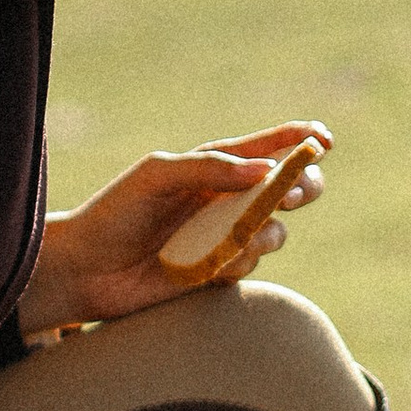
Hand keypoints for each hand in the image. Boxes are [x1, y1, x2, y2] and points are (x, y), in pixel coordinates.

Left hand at [16, 122, 329, 337]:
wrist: (86, 270)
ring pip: (274, 231)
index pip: (265, 147)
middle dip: (303, 186)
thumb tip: (266, 171)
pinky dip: (238, 261)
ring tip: (239, 236)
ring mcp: (224, 236)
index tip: (324, 140)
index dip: (299, 140)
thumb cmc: (115, 213)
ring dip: (266, 231)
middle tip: (293, 193)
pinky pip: (249, 264)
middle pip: (288, 187)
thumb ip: (209, 167)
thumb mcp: (156, 176)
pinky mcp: (218, 271)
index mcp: (212, 166)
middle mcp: (225, 199)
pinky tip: (209, 264)